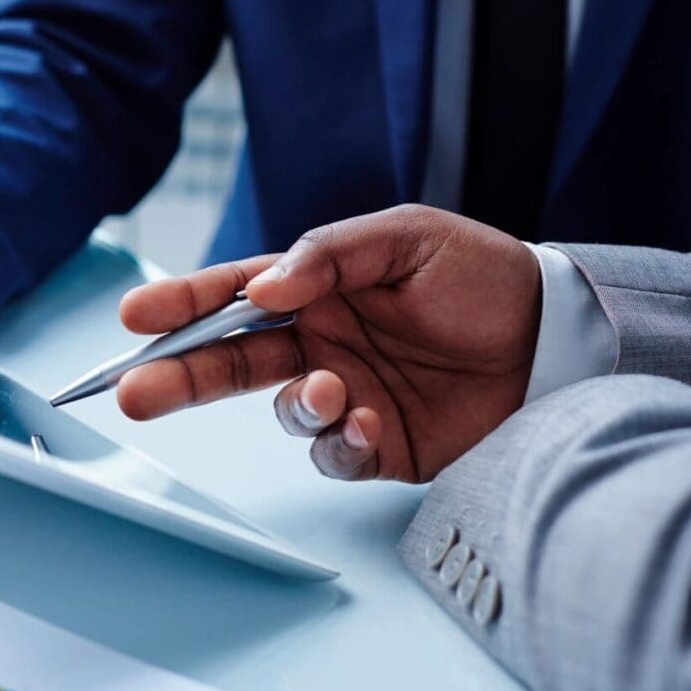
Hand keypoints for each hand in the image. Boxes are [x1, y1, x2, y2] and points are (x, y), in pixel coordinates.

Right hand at [115, 205, 541, 481]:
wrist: (557, 337)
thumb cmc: (483, 275)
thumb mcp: (407, 237)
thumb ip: (330, 255)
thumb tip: (263, 291)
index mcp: (318, 289)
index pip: (234, 296)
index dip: (182, 306)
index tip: (136, 318)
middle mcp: (321, 343)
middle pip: (231, 363)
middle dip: (177, 376)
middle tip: (134, 391)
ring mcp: (346, 394)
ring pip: (283, 412)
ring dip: (294, 405)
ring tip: (330, 390)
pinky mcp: (379, 443)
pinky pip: (335, 452)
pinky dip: (341, 441)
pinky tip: (367, 420)